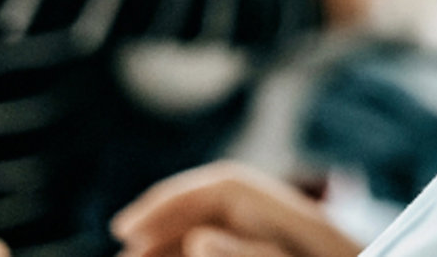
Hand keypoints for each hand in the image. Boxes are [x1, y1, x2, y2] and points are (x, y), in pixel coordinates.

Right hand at [112, 163, 362, 256]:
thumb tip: (202, 236)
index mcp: (314, 232)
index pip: (229, 187)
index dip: (172, 200)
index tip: (123, 231)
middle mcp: (313, 236)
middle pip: (225, 208)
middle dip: (168, 229)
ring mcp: (310, 253)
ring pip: (228, 236)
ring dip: (182, 250)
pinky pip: (250, 252)